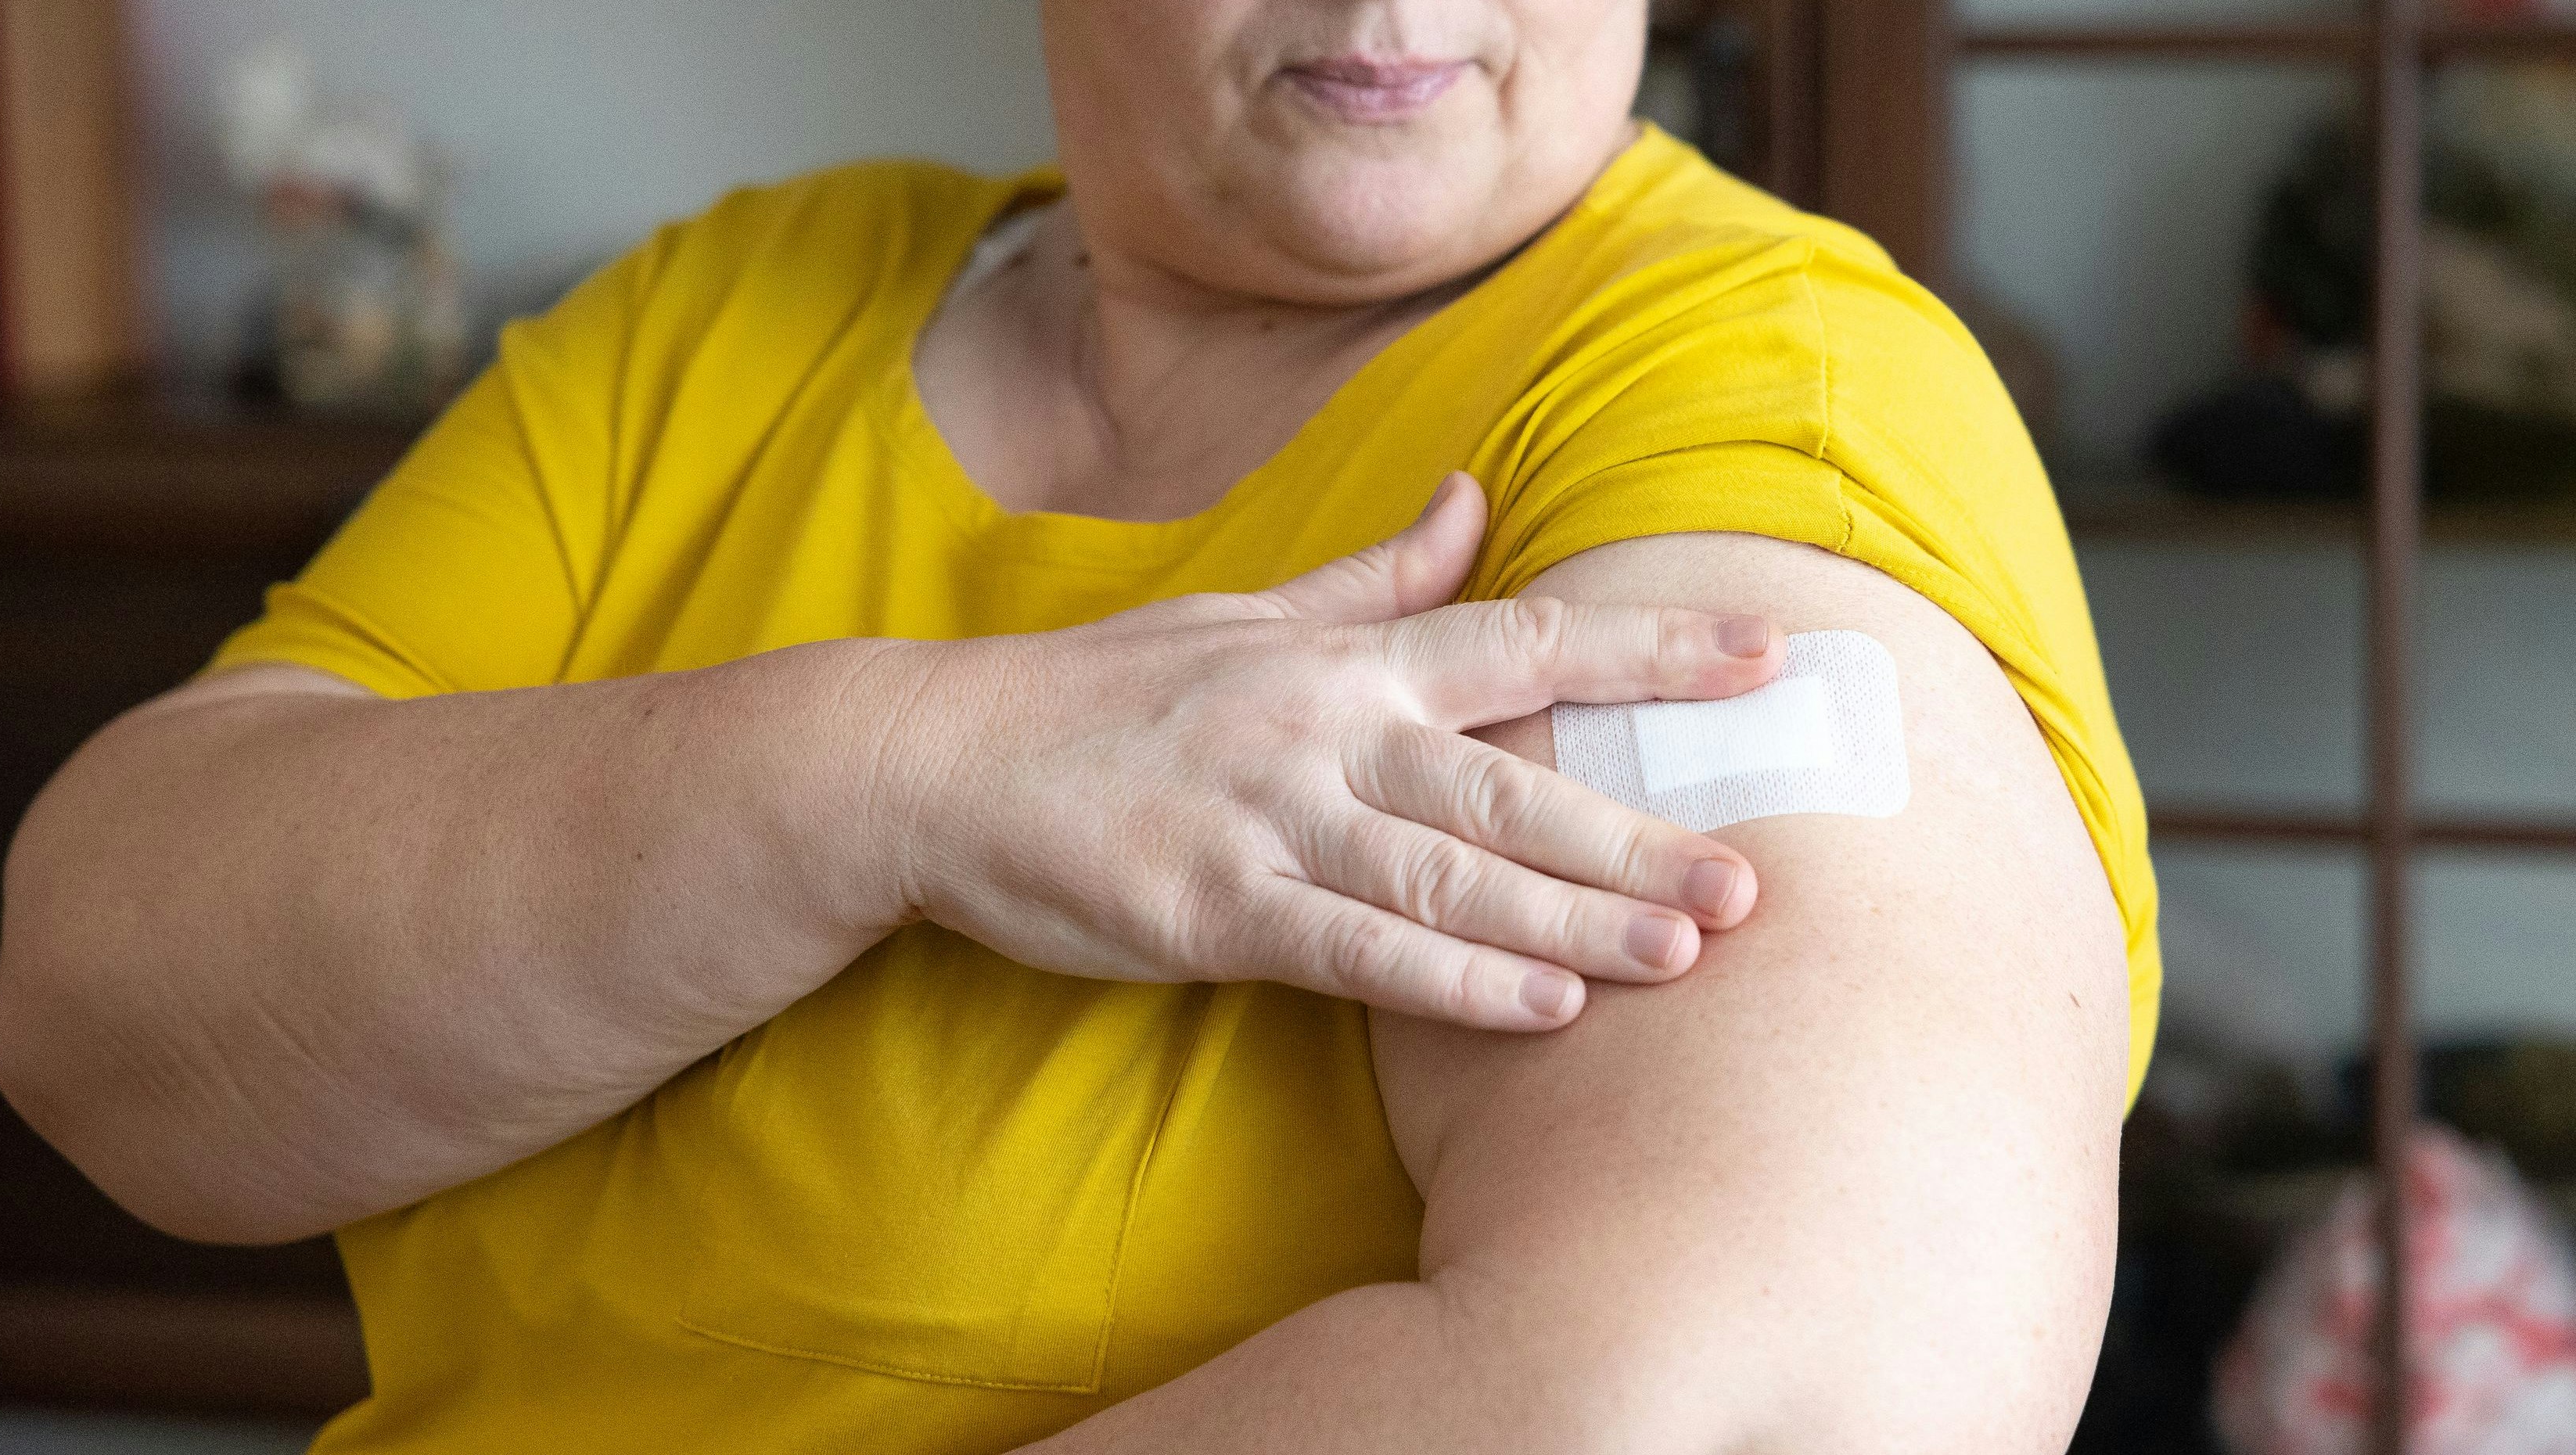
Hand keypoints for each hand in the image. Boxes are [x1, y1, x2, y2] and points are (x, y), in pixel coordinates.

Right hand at [883, 474, 1781, 1029]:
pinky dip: (1452, 978)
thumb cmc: (1102, 695)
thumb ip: (1374, 578)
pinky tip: (1542, 1009)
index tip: (1768, 658)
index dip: (1651, 650)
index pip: (1524, 641)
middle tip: (1754, 880)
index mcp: (1339, 658)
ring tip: (1684, 954)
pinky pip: (1355, 950)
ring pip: (1448, 872)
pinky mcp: (1210, 910)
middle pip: (1509, 781)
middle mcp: (1319, 729)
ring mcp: (1264, 820)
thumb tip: (1473, 497)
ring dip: (1572, 917)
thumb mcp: (1243, 617)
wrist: (936, 762)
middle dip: (1636, 832)